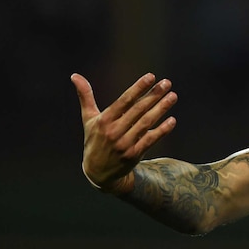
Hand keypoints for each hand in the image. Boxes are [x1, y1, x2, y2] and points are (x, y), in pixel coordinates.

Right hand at [71, 72, 177, 192]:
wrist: (98, 172)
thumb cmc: (94, 140)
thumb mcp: (88, 119)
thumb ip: (85, 97)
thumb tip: (75, 75)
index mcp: (104, 120)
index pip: (124, 100)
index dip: (138, 88)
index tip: (151, 76)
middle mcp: (114, 131)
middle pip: (138, 110)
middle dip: (154, 95)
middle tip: (167, 83)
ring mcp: (125, 144)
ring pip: (146, 123)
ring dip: (161, 109)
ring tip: (173, 96)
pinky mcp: (134, 154)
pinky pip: (151, 140)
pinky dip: (162, 130)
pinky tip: (172, 120)